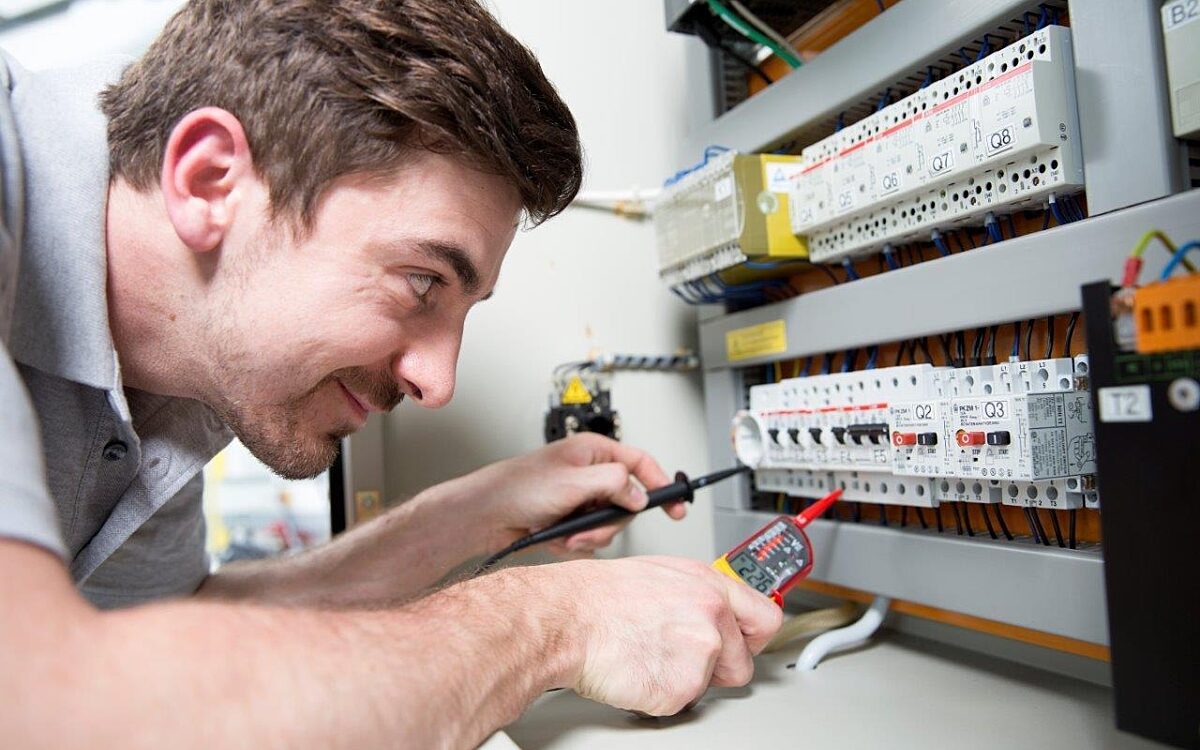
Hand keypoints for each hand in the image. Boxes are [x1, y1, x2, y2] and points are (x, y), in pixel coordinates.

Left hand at [461, 434, 681, 555]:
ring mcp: (580, 497)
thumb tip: (640, 495)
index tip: (677, 507)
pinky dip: (573, 542)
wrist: (485, 516)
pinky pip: (588, 536)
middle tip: (588, 530)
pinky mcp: (570, 518)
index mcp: (594, 451)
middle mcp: (590, 472)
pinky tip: (553, 537)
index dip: (661, 483)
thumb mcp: (573, 483)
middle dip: (608, 523)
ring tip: (563, 535)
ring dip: (587, 536)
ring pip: (608, 524)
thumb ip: (613, 484)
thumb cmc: (517, 488)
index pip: (640, 463)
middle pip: (626, 502)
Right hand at [548, 556, 783, 714]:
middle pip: (742, 663)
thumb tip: (711, 612)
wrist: (567, 619)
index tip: (745, 643)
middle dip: (716, 668)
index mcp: (708, 585)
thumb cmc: (599, 596)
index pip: (765, 618)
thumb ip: (696, 595)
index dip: (753, 637)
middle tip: (678, 657)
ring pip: (708, 685)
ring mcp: (700, 653)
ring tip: (648, 654)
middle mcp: (712, 616)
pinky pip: (680, 702)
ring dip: (683, 679)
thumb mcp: (660, 575)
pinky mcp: (681, 688)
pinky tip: (638, 669)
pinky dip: (659, 693)